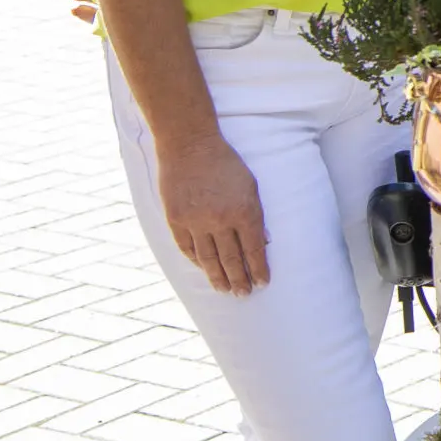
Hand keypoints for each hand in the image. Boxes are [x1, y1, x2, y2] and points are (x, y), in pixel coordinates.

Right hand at [157, 134, 269, 295]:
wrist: (190, 146)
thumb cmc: (226, 162)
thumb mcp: (250, 185)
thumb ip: (256, 214)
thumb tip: (264, 242)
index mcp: (244, 210)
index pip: (254, 249)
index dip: (259, 268)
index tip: (263, 283)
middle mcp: (220, 220)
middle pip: (232, 258)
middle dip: (240, 279)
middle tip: (244, 294)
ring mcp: (196, 221)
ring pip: (208, 258)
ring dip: (218, 277)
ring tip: (225, 290)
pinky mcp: (176, 219)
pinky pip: (187, 248)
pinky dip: (196, 261)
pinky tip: (204, 269)